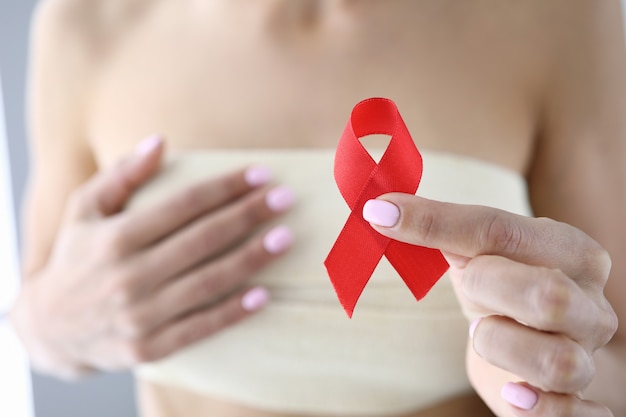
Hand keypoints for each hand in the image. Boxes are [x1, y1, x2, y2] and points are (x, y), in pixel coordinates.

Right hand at [11, 137, 294, 377]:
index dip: (226, 187)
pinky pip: (200, 327)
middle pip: (204, 239)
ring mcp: (140, 315)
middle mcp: (128, 276)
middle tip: (286, 197)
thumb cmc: (76, 256)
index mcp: (115, 238)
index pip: (184, 204)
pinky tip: (264, 294)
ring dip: (253, 258)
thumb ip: (120, 175)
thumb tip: (160, 141)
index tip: (261, 173)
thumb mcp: (84, 210)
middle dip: (249, 214)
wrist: (51, 328)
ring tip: (286, 237)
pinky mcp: (149, 348)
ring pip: (210, 282)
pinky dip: (233, 311)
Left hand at [362, 194, 617, 415]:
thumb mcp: (483, 258)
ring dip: (501, 347)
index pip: (501, 230)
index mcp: (571, 253)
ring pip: (557, 361)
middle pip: (547, 296)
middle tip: (470, 286)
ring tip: (483, 334)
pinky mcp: (588, 406)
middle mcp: (590, 305)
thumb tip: (382, 210)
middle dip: (487, 288)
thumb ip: (446, 233)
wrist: (549, 346)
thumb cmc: (507, 294)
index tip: (381, 214)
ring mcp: (592, 358)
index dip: (435, 222)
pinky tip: (513, 395)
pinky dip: (541, 411)